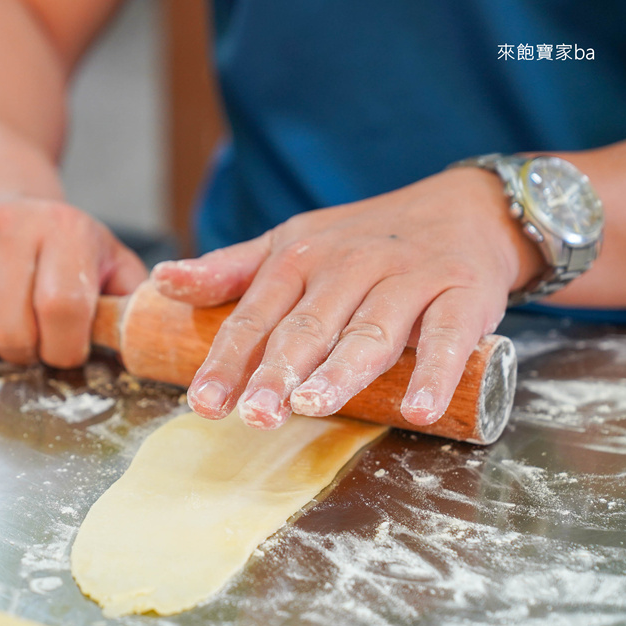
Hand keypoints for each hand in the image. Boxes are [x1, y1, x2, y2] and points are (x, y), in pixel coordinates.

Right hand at [0, 197, 146, 366]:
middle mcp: (7, 224)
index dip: (64, 348)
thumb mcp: (110, 260)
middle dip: (25, 353)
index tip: (66, 347)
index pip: (62, 311)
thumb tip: (148, 342)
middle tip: (32, 337)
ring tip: (0, 325)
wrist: (0, 190)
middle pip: (9, 332)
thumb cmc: (61, 242)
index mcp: (65, 228)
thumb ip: (132, 303)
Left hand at [152, 168, 542, 429]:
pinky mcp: (461, 294)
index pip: (255, 316)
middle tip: (255, 416)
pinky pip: (445, 336)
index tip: (205, 403)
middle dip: (277, 373)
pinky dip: (433, 371)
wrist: (463, 209)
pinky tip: (418, 407)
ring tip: (314, 407)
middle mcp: (348, 266)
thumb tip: (163, 281)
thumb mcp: (289, 244)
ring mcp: (406, 279)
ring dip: (341, 372)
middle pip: (307, 328)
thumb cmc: (361, 240)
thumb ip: (229, 270)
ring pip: (369, 331)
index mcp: (298, 258)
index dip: (228, 361)